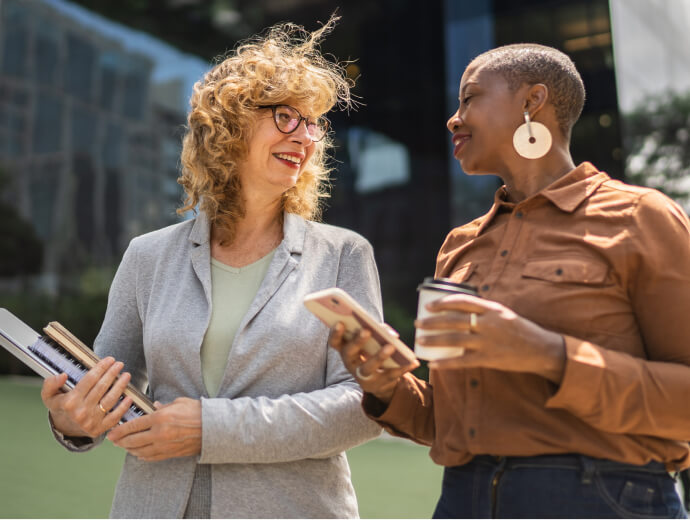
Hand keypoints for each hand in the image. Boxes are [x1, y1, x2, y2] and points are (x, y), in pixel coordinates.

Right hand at [41, 357, 132, 437]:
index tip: (110, 359)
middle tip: (120, 364)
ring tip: (126, 375)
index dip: (101, 368)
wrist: (64, 428)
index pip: (89, 380)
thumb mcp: (49, 395)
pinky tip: (129, 397)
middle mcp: (80, 412)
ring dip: (120, 386)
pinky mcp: (99, 429)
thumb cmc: (60, 406)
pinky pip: (114, 417)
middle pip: (101, 388)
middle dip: (112, 373)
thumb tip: (63, 375)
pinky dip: (123, 407)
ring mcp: (90, 422)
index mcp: (69, 402)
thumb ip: (51, 384)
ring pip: (110, 400)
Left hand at [107, 397, 201, 461]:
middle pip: (133, 440)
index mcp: (160, 418)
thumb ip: (164, 406)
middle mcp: (159, 433)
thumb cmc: (198, 411)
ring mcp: (164, 445)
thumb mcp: (179, 402)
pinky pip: (151, 457)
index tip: (111, 432)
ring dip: (129, 449)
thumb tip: (155, 407)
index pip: (134, 425)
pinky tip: (138, 453)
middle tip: (112, 441)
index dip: (120, 429)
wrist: (214, 428)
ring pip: (140, 451)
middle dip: (120, 441)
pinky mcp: (170, 453)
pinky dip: (142, 455)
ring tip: (123, 446)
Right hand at [328, 323, 418, 404]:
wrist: (380, 381)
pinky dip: (404, 368)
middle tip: (367, 330)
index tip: (340, 322)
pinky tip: (414, 362)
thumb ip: (376, 331)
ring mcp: (364, 376)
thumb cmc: (373, 352)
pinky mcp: (380, 384)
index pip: (334, 343)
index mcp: (345, 350)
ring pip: (368, 367)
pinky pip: (392, 375)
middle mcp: (351, 364)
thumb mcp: (370, 342)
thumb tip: (386, 330)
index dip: (335, 333)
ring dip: (379, 356)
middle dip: (357, 341)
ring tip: (391, 346)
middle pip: (350, 353)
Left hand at [416, 294, 565, 382]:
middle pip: (454, 320)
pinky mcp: (489, 359)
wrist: (541, 350)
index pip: (462, 301)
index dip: (443, 303)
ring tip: (420, 340)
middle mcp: (488, 323)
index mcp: (492, 309)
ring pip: (454, 339)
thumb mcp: (503, 313)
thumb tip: (458, 308)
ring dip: (434, 340)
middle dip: (432, 322)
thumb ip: (483, 310)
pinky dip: (446, 363)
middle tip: (418, 323)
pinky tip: (433, 364)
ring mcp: (488, 342)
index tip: (428, 306)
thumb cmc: (519, 330)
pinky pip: (462, 361)